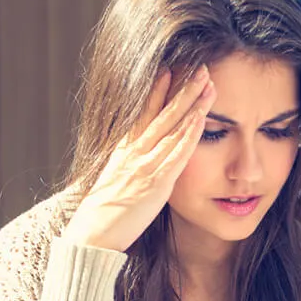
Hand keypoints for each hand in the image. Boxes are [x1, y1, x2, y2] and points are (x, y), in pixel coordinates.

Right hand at [61, 66, 216, 252]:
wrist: (93, 233)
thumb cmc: (105, 212)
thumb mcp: (115, 179)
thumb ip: (128, 164)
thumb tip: (136, 156)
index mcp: (124, 149)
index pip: (144, 112)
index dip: (158, 89)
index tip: (171, 68)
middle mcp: (134, 151)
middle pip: (162, 112)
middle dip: (183, 88)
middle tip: (200, 67)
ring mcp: (145, 164)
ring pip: (173, 127)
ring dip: (192, 104)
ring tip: (208, 84)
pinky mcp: (156, 182)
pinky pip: (176, 154)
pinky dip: (189, 134)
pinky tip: (201, 119)